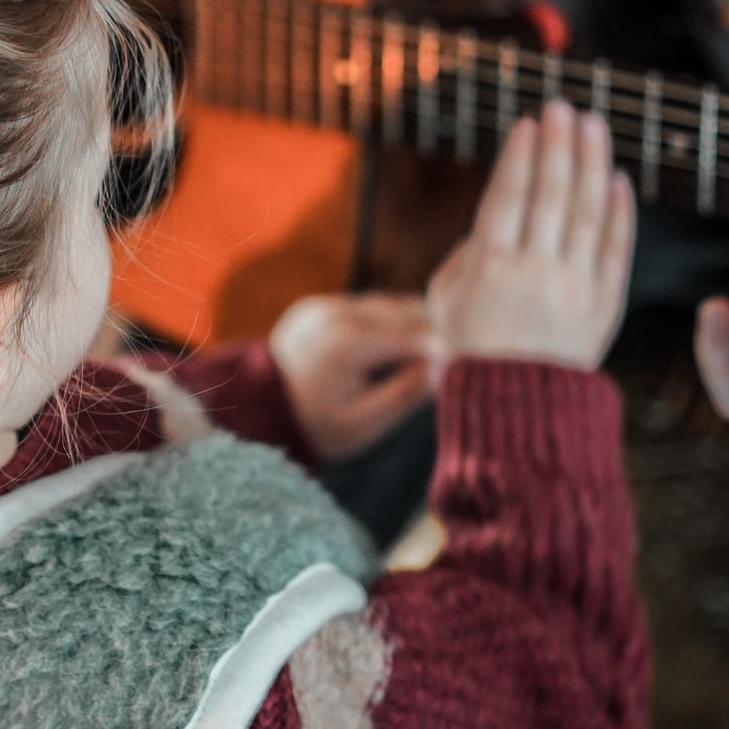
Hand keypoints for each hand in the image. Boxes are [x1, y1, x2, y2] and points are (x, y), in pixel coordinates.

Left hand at [269, 291, 441, 460]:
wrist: (260, 409)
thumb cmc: (317, 424)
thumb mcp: (363, 424)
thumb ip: (404, 394)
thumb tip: (445, 369)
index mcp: (351, 343)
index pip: (418, 333)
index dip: (446, 346)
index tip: (468, 359)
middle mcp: (338, 313)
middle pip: (406, 311)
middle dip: (433, 330)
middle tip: (458, 352)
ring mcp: (326, 305)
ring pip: (388, 304)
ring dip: (411, 322)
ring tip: (433, 348)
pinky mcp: (318, 305)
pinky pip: (365, 305)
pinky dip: (386, 320)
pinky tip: (400, 340)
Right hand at [426, 100, 634, 369]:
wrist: (515, 409)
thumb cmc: (472, 347)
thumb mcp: (447, 298)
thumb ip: (469, 250)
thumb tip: (503, 209)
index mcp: (489, 269)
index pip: (508, 197)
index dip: (520, 156)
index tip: (530, 122)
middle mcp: (534, 274)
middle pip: (552, 195)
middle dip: (559, 145)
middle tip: (565, 108)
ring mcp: (574, 290)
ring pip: (588, 213)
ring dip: (592, 164)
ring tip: (594, 126)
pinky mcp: (606, 306)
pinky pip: (617, 250)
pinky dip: (620, 212)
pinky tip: (619, 180)